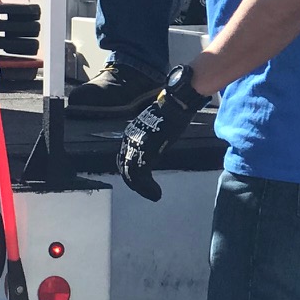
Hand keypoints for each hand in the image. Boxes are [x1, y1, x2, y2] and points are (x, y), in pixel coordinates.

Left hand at [116, 67, 208, 201]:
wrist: (175, 104)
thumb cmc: (170, 113)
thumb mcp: (155, 127)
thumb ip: (150, 138)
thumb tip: (154, 147)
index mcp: (131, 135)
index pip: (124, 158)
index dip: (129, 173)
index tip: (139, 182)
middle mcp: (129, 141)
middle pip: (125, 168)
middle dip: (134, 184)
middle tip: (147, 192)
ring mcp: (136, 146)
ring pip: (131, 174)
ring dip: (142, 189)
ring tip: (153, 195)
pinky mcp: (145, 151)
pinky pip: (141, 175)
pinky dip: (147, 188)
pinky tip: (155, 193)